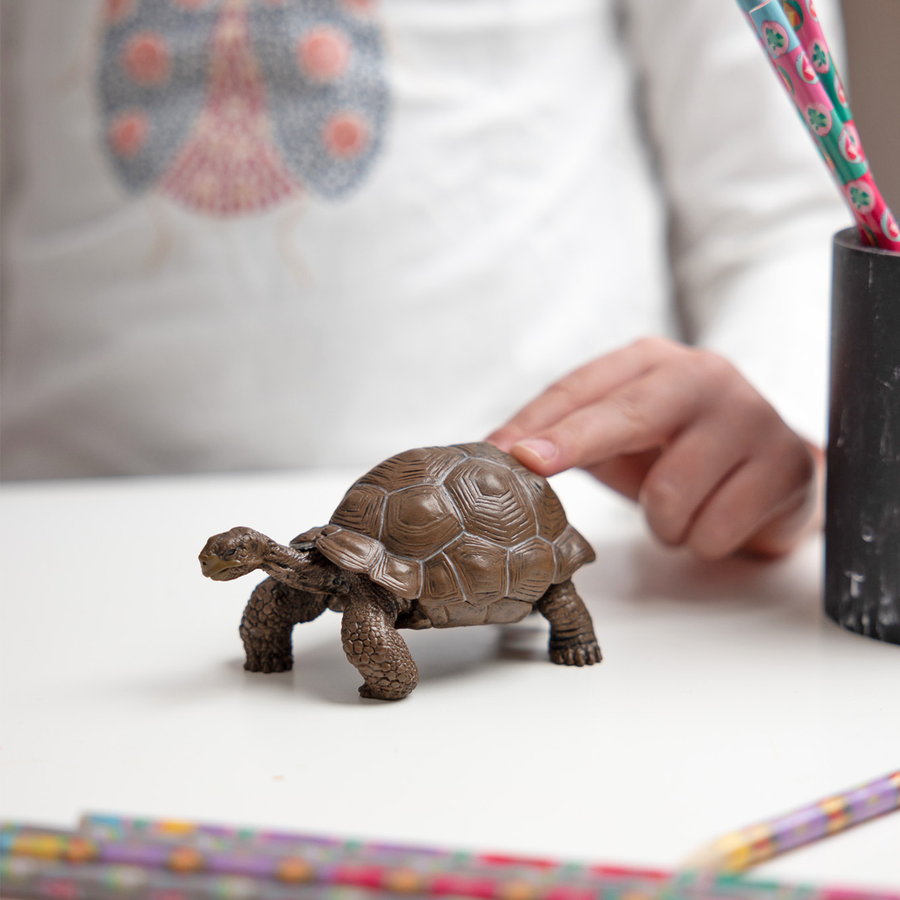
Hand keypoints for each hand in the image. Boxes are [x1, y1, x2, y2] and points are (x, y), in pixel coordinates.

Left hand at [488, 337, 822, 559]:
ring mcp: (751, 416)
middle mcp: (704, 376)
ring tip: (676, 512)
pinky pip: (714, 528)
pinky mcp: (786, 464)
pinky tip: (714, 518)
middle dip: (574, 443)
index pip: (584, 387)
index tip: (500, 449)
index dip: (538, 421)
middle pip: (629, 414)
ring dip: (661, 523)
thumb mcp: (620, 437)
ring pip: (670, 492)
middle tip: (531, 466)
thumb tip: (508, 456)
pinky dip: (699, 540)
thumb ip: (570, 438)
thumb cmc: (680, 453)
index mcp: (653, 362)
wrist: (769, 474)